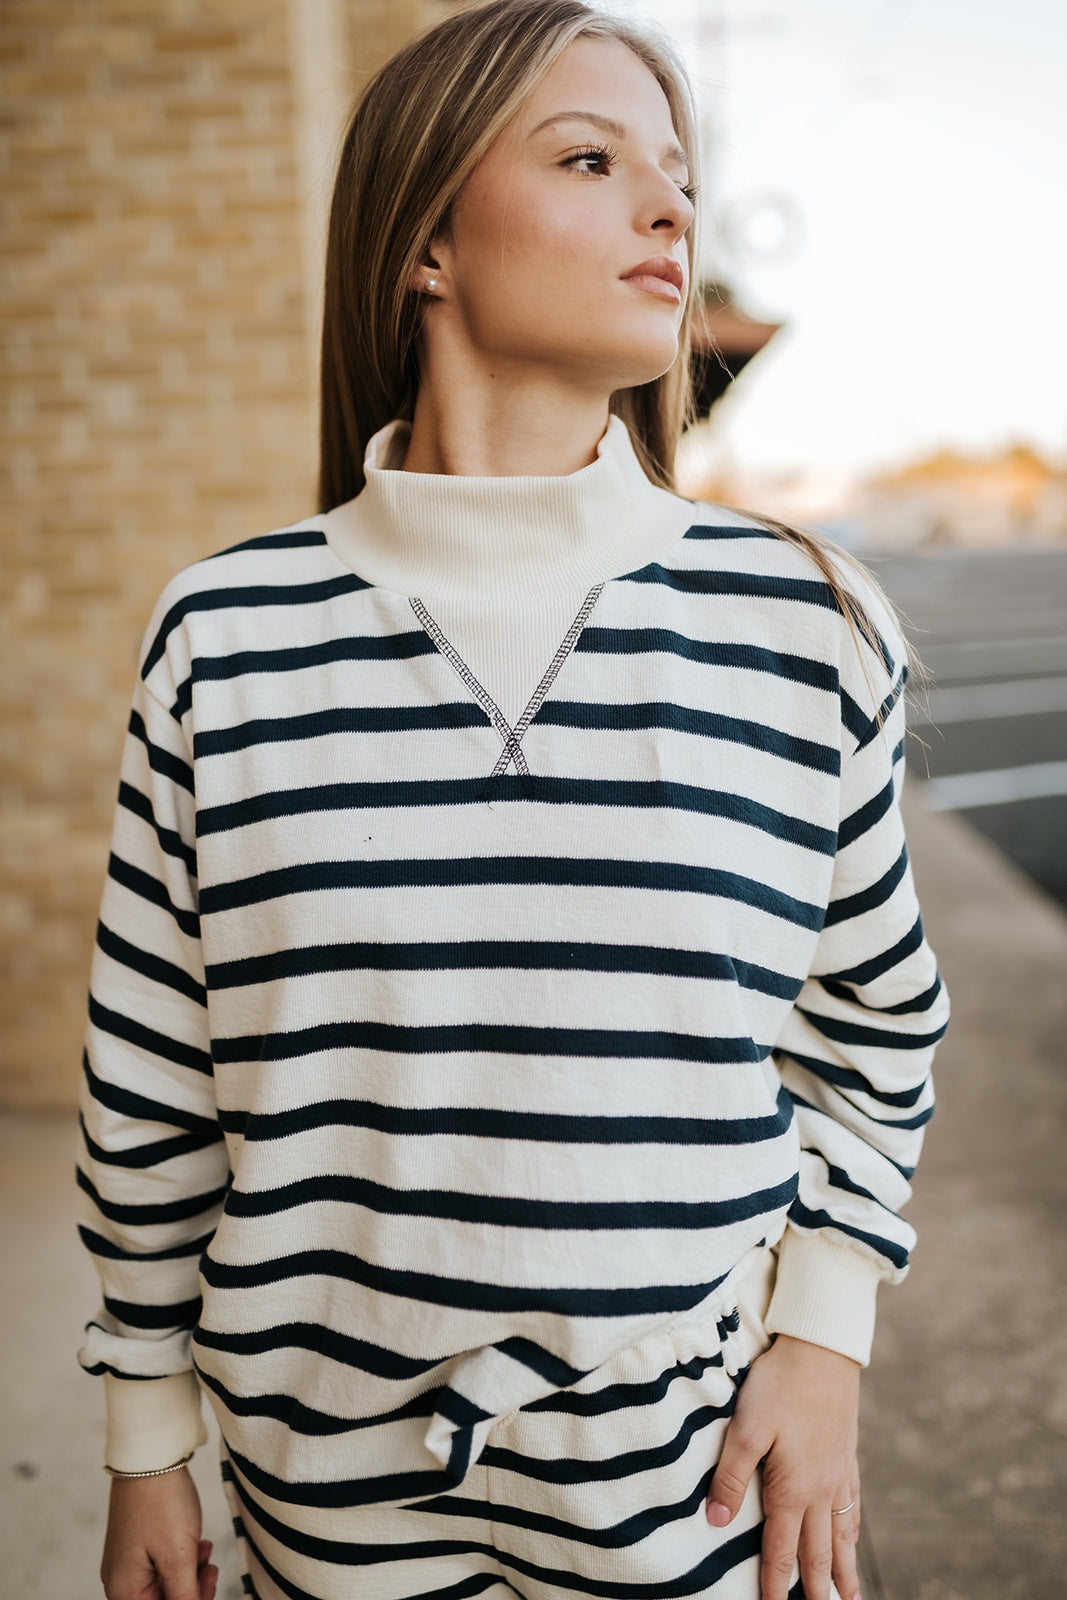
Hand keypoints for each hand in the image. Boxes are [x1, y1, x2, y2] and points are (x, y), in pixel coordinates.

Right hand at [101, 1467, 218, 1599]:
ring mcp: (130, 1560)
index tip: (208, 1588)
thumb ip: (185, 1597)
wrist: (151, 1454)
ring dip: (191, 1574)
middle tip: (210, 1571)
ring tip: (204, 1552)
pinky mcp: (140, 1543)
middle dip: (191, 1591)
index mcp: (124, 1591)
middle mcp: (121, 1580)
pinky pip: (165, 1564)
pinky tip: (198, 1544)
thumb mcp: (179, 1558)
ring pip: (167, 1584)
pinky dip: (184, 1559)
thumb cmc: (161, 1503)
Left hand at [705, 1333, 861, 1599]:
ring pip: (842, 1536)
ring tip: (851, 1599)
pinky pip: (853, 1507)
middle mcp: (820, 1491)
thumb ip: (731, 1477)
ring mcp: (838, 1474)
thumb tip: (717, 1522)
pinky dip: (853, 1532)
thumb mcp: (745, 1428)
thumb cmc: (780, 1385)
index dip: (774, 1585)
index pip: (781, 1551)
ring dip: (845, 1571)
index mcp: (793, 1489)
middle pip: (819, 1554)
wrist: (823, 1350)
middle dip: (818, 1591)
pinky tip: (853, 1539)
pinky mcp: (847, 1455)